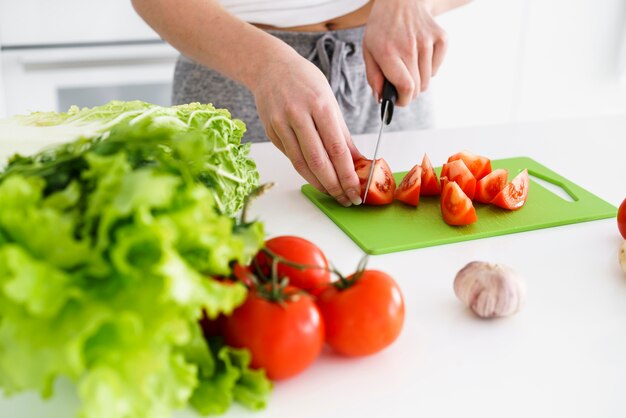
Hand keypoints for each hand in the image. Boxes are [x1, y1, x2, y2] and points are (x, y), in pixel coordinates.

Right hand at [251, 50, 364, 205]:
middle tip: (347, 199)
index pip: (336, 148)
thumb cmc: (305, 81)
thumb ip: (342, 134)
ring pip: (302, 163)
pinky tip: (318, 180)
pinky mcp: (271, 132)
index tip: (356, 190)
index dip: (347, 174)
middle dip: (335, 185)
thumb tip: (358, 162)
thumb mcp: (329, 101)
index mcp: (319, 105)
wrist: (270, 67)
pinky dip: (306, 172)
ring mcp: (281, 124)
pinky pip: (291, 157)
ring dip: (320, 184)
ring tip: (334, 195)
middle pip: (318, 160)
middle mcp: (298, 115)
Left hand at [363, 0, 447, 105]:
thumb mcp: (368, 50)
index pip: (405, 87)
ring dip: (418, 80)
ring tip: (409, 65)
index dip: (403, 100)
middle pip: (418, 87)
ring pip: (428, 80)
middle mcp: (409, 46)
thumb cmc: (382, 29)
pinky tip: (419, 56)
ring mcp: (427, 41)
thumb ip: (373, 77)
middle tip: (401, 84)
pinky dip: (429, 69)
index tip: (399, 100)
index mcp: (388, 52)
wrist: (402, 1)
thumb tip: (381, 100)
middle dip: (409, 93)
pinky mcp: (441, 37)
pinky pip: (436, 69)